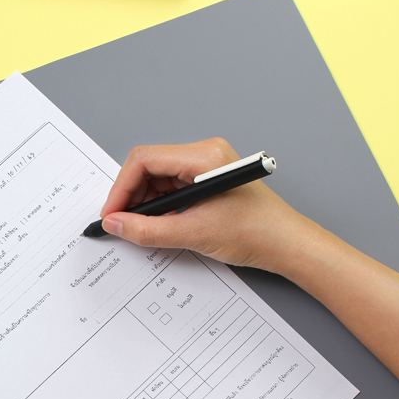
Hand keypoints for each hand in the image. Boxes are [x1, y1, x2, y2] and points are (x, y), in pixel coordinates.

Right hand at [99, 138, 321, 275]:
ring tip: (145, 227)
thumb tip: (116, 223)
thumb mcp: (192, 234)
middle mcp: (205, 154)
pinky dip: (161, 205)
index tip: (112, 213)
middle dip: (132, 196)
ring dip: (146, 202)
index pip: (144, 160)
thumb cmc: (255, 233)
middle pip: (149, 167)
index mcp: (204, 157)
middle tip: (122, 223)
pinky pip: (172, 186)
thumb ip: (146, 229)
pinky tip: (163, 223)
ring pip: (159, 178)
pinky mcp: (208, 179)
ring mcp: (207, 165)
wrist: (286, 244)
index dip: (121, 188)